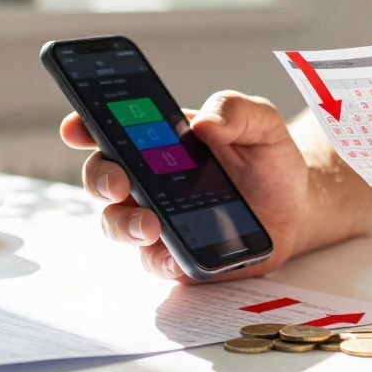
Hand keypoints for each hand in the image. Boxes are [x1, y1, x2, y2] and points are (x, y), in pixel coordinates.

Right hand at [60, 91, 312, 282]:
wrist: (296, 208)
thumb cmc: (270, 161)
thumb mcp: (263, 123)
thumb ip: (238, 110)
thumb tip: (207, 122)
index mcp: (161, 140)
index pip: (111, 128)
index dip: (84, 126)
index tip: (75, 127)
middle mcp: (149, 179)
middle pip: (103, 178)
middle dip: (101, 178)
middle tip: (119, 182)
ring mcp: (158, 218)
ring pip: (118, 223)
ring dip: (124, 223)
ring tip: (148, 224)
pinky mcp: (175, 254)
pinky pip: (155, 261)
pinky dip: (160, 258)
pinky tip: (172, 254)